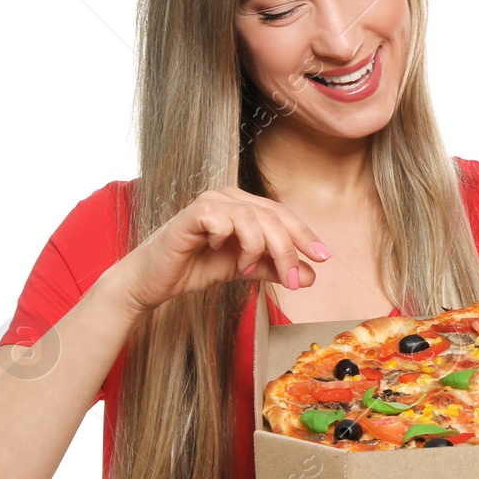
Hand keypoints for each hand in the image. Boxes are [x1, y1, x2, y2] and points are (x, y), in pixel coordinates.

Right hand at [112, 187, 329, 312]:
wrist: (154, 281)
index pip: (284, 216)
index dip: (305, 236)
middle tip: (293, 280)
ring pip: (253, 217)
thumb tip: (310, 276)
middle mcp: (230, 197)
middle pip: (274, 217)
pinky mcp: (191, 214)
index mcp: (244, 205)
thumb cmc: (196, 268)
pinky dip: (229, 238)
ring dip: (258, 247)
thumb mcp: (245, 269)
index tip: (324, 258)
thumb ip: (275, 269)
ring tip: (246, 267)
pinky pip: (222, 218)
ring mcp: (210, 202)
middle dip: (288, 250)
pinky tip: (219, 251)